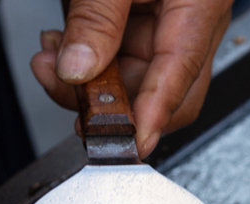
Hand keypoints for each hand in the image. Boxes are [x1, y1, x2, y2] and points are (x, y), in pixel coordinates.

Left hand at [31, 0, 232, 157]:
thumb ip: (96, 18)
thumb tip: (79, 70)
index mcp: (199, 9)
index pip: (179, 79)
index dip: (152, 117)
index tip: (128, 144)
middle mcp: (191, 23)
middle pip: (164, 92)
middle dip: (114, 103)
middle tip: (69, 95)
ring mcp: (171, 23)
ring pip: (137, 78)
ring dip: (93, 81)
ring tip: (49, 62)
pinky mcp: (147, 17)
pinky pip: (123, 55)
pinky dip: (90, 59)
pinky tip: (61, 50)